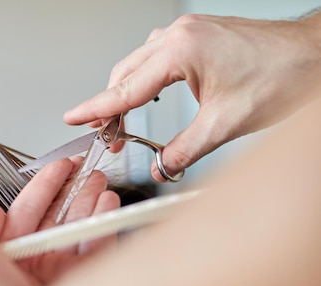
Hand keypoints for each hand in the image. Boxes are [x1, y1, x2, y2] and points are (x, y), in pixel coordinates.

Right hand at [64, 13, 320, 180]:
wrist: (315, 55)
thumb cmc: (283, 75)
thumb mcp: (226, 123)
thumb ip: (184, 150)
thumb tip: (160, 168)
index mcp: (181, 51)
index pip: (125, 87)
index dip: (95, 107)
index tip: (73, 117)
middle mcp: (179, 36)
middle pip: (125, 73)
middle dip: (110, 106)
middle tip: (106, 136)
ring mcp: (188, 33)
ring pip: (138, 64)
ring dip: (127, 93)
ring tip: (122, 123)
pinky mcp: (197, 36)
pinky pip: (156, 57)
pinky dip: (145, 80)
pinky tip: (148, 95)